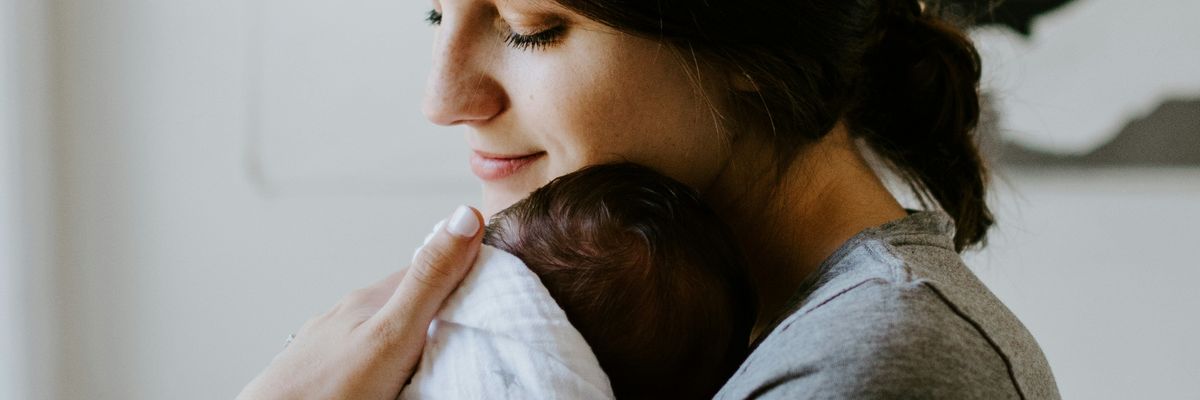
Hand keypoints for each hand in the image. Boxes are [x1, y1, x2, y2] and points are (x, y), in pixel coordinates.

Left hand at [238, 206, 483, 399]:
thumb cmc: (330, 389)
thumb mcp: (393, 332)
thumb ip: (429, 281)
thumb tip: (465, 215)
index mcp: (372, 299)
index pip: (432, 268)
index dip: (467, 268)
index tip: (501, 279)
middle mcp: (350, 313)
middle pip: (408, 298)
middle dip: (441, 303)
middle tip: (476, 322)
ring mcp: (332, 341)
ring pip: (383, 325)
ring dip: (412, 331)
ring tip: (439, 349)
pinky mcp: (321, 368)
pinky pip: (363, 353)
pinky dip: (385, 355)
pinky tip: (390, 372)